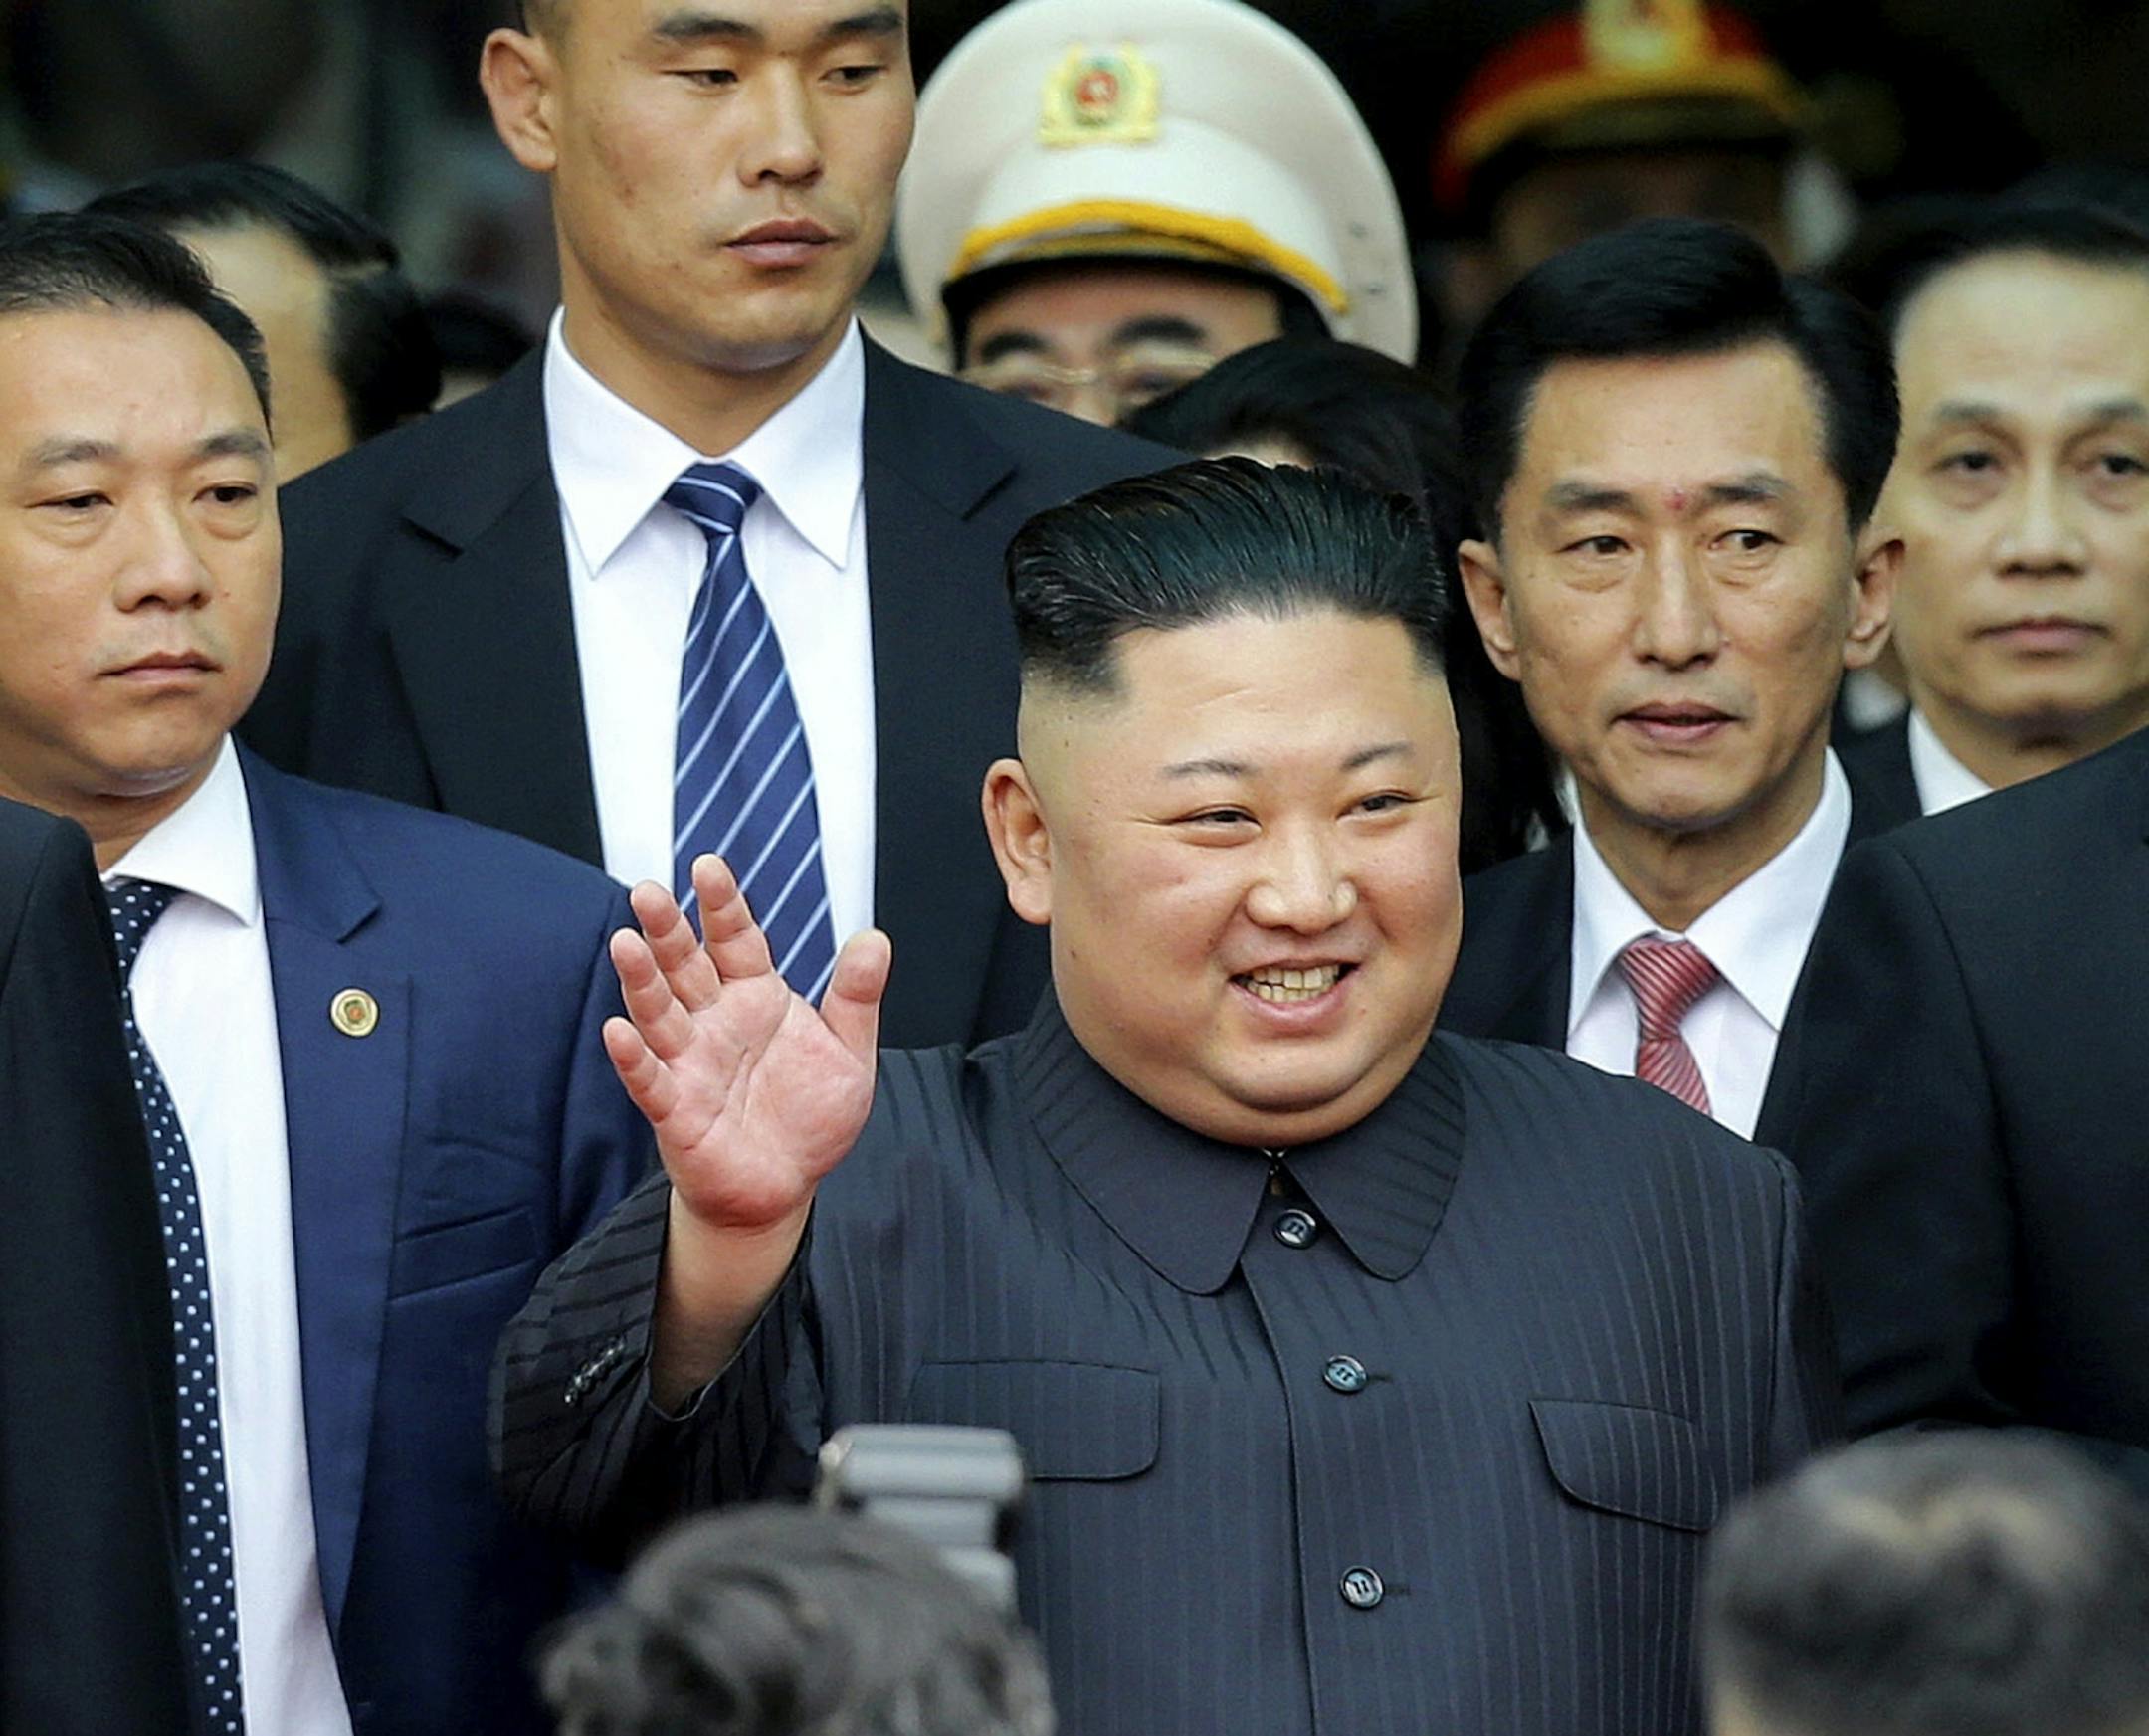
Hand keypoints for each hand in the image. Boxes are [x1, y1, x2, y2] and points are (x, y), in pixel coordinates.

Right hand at [604, 855, 890, 1235]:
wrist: (786, 1185)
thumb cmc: (810, 1114)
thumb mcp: (848, 1052)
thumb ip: (856, 997)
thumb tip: (875, 937)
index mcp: (755, 996)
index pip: (736, 940)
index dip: (722, 905)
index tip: (708, 865)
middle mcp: (715, 1021)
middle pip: (685, 966)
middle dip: (666, 930)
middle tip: (646, 891)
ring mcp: (690, 1063)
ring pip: (658, 1013)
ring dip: (640, 981)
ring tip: (625, 943)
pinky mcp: (676, 1110)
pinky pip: (650, 1079)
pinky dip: (632, 1056)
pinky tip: (617, 1029)